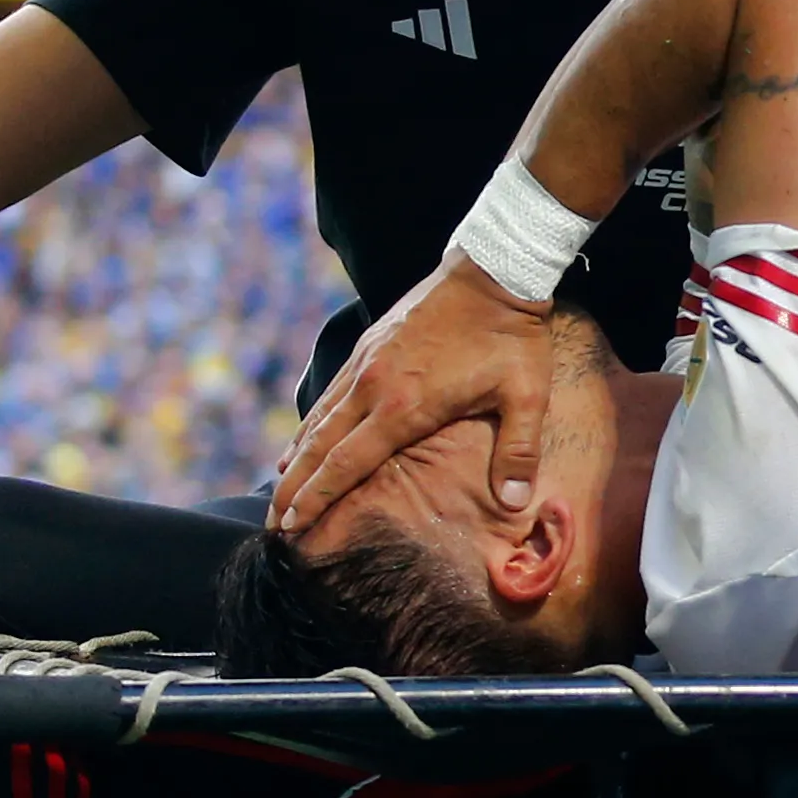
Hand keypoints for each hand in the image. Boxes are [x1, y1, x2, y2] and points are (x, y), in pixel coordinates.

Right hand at [273, 260, 561, 534]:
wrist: (493, 270)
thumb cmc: (512, 337)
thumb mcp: (526, 396)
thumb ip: (518, 452)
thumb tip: (515, 503)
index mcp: (404, 406)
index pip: (346, 464)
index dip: (316, 499)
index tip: (290, 527)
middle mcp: (373, 386)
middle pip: (319, 448)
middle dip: (293, 490)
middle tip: (271, 526)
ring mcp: (366, 364)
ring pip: (318, 421)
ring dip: (296, 460)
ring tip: (279, 492)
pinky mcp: (368, 348)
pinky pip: (330, 395)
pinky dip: (311, 425)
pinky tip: (303, 442)